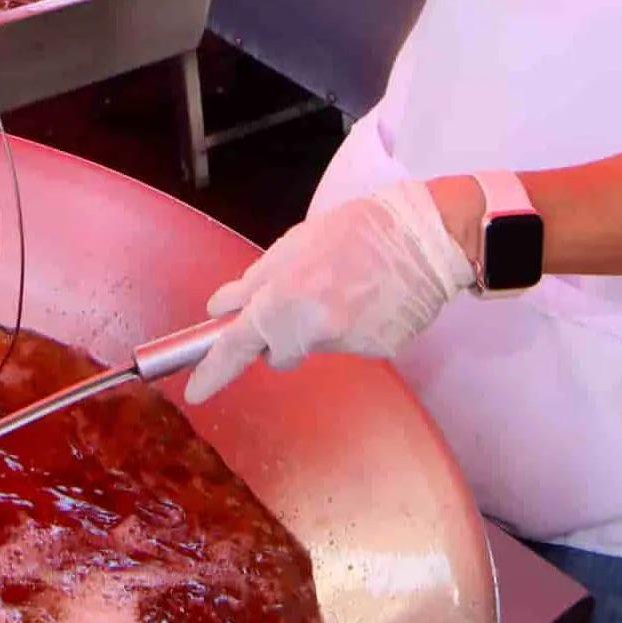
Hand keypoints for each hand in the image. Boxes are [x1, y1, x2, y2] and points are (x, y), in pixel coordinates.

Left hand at [185, 181, 475, 403]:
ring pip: (316, 346)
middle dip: (279, 335)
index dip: (213, 371)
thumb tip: (220, 309)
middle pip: (278, 353)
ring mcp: (350, 346)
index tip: (194, 392)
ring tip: (345, 286)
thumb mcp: (296, 243)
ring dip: (318, 325)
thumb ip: (254, 281)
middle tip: (301, 296)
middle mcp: (315, 330)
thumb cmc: (360, 230)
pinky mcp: (379, 353)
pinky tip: (369, 299)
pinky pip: (350, 346)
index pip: (237, 345)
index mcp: (288, 298)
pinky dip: (352, 327)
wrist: (427, 238)